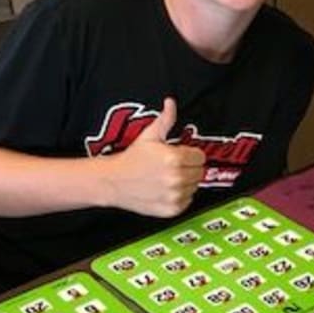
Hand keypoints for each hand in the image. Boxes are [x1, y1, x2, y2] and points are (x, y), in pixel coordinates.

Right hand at [105, 98, 205, 216]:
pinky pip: (187, 201)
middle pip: (199, 172)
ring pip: (194, 187)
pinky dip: (180, 197)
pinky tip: (166, 190)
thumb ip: (166, 119)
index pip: (200, 156)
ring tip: (167, 177)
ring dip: (185, 182)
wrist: (113, 181)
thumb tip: (171, 102)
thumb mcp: (149, 135)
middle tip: (172, 166)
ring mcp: (174, 196)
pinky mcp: (171, 209)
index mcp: (175, 159)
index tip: (179, 154)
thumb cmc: (131, 159)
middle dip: (189, 167)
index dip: (190, 154)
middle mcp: (177, 179)